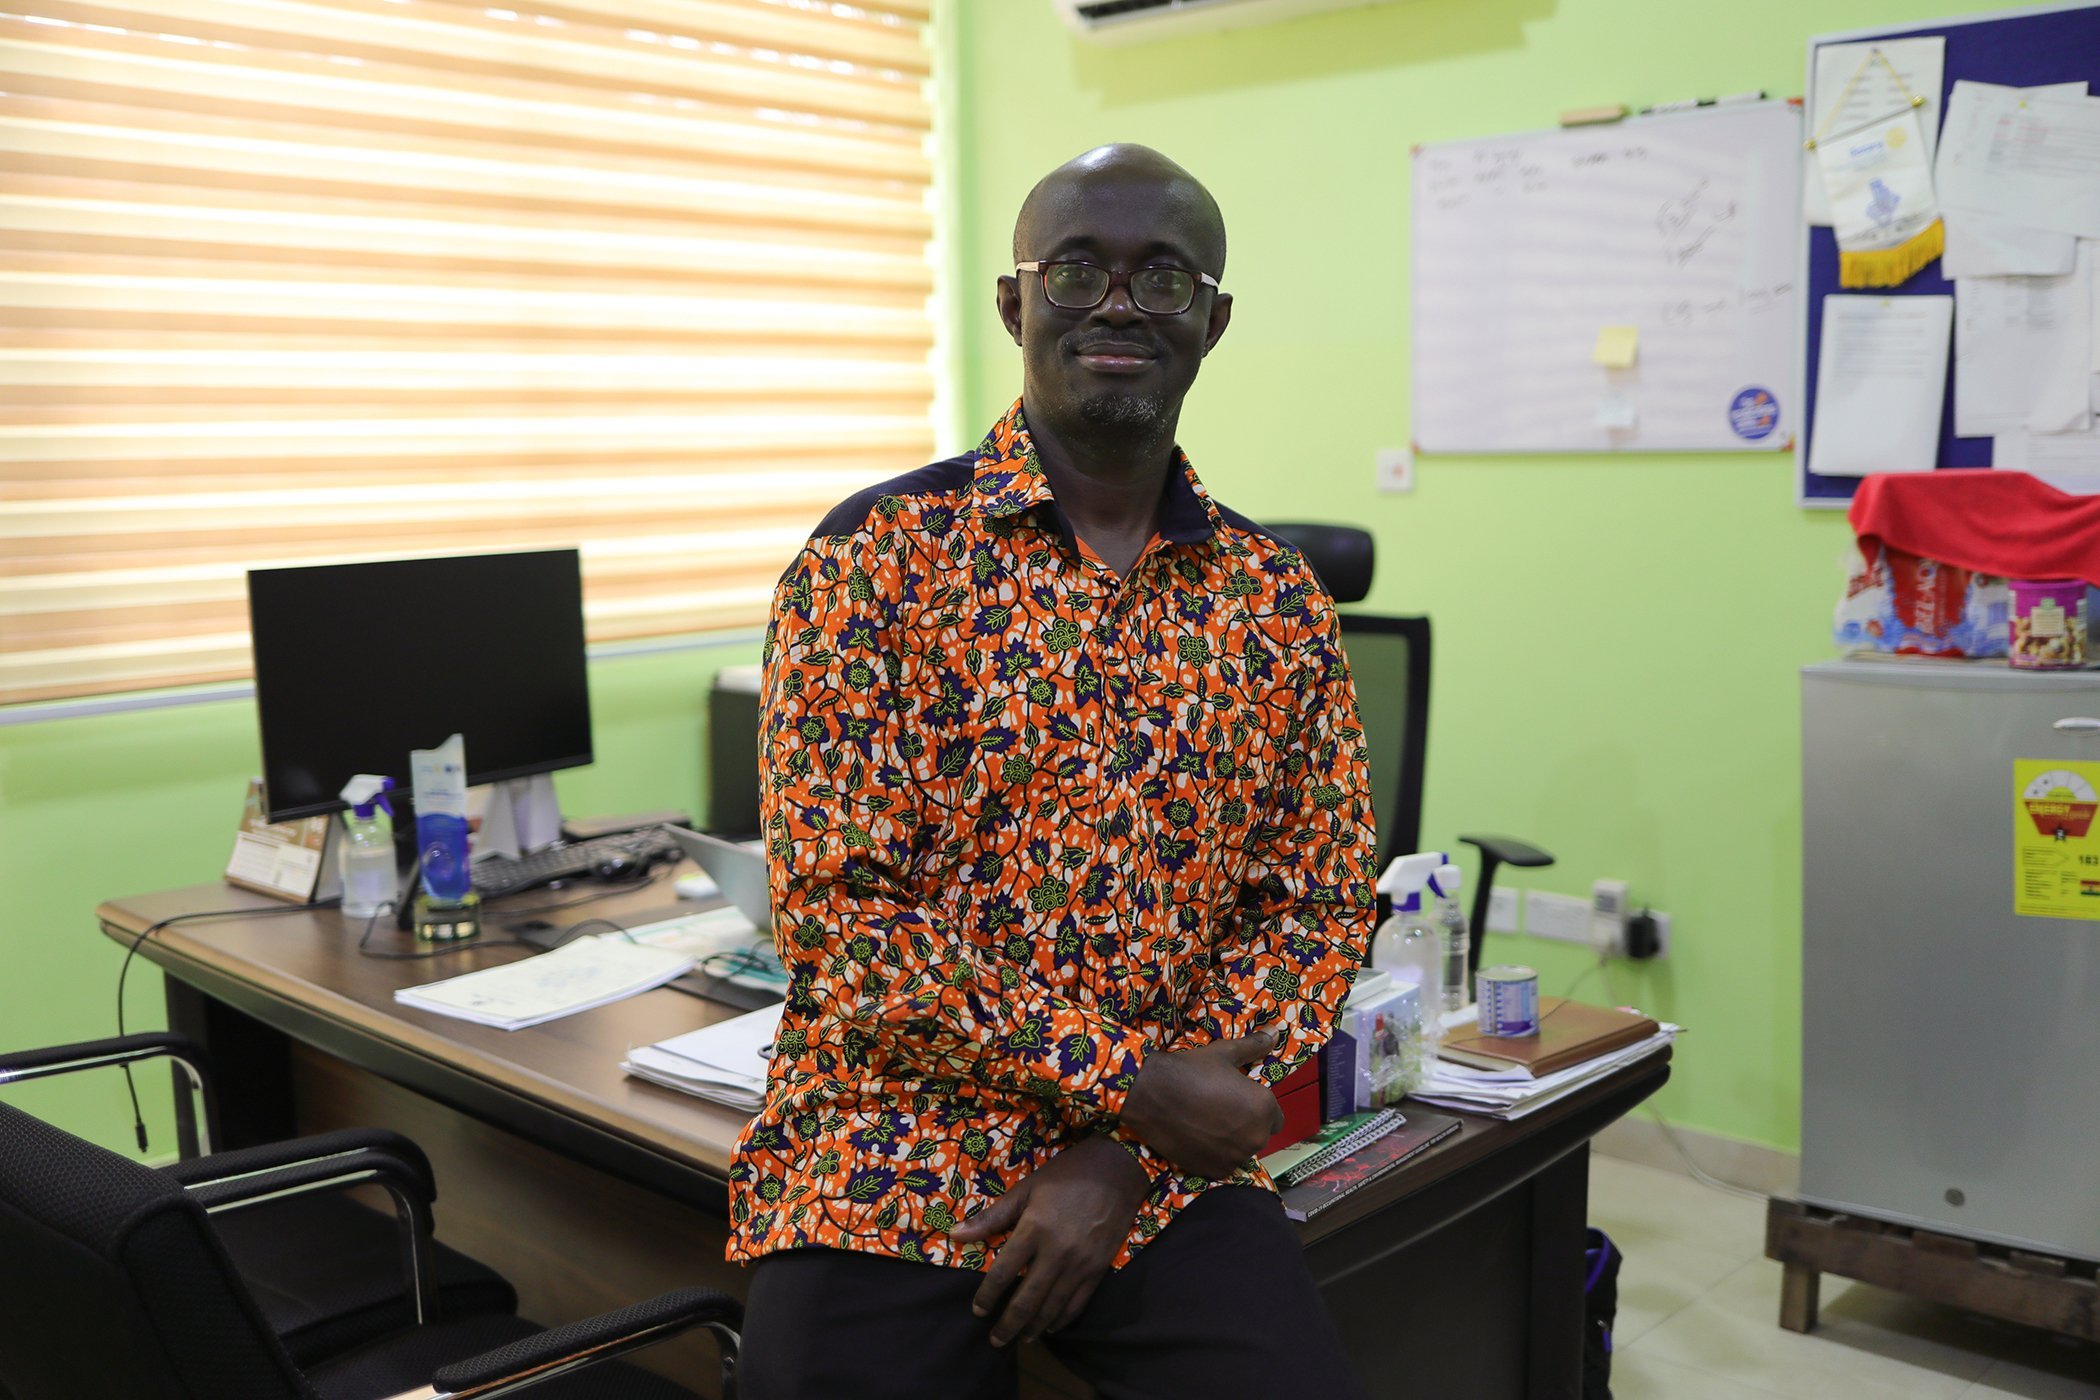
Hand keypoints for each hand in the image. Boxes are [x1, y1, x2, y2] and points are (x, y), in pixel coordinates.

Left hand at [947, 1135, 1150, 1346]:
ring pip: (1052, 1308)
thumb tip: (956, 1234)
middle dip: (1008, 1324)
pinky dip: (1062, 1320)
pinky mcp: (1098, 1269)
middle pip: (1026, 1300)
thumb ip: (992, 1216)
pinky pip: (1078, 1303)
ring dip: (1033, 1328)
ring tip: (1020, 1340)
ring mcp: (1080, 1264)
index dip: (987, 1296)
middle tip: (995, 1341)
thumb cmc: (1067, 1174)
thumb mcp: (1027, 1188)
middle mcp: (1056, 1253)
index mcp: (1034, 1230)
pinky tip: (1051, 1327)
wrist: (1118, 1170)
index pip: (1003, 1273)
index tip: (977, 1311)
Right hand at [1116, 1029, 1282, 1178]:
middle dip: (1245, 1126)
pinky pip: (1223, 1165)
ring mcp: (1236, 1157)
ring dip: (1230, 1143)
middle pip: (1258, 1135)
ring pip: (1241, 1151)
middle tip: (1219, 1111)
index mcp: (1264, 1107)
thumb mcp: (1224, 1053)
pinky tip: (1196, 1139)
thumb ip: (1253, 1047)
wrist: (1152, 1094)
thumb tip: (1275, 1032)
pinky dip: (1214, 1156)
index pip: (1275, 1118)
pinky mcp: (1215, 1171)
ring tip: (1205, 1125)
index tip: (1237, 1102)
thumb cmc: (1191, 1070)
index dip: (1257, 1110)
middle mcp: (1256, 1136)